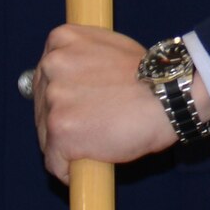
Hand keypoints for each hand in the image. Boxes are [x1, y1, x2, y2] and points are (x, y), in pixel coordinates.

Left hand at [34, 25, 191, 181]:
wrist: (168, 96)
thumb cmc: (148, 75)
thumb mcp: (108, 45)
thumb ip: (82, 56)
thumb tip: (69, 76)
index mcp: (59, 40)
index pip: (46, 77)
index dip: (64, 98)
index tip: (80, 107)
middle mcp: (50, 65)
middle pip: (41, 106)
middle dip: (62, 120)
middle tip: (93, 126)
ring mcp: (53, 98)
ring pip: (46, 135)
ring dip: (66, 145)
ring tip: (97, 141)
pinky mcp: (59, 130)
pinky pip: (54, 162)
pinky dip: (68, 169)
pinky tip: (88, 162)